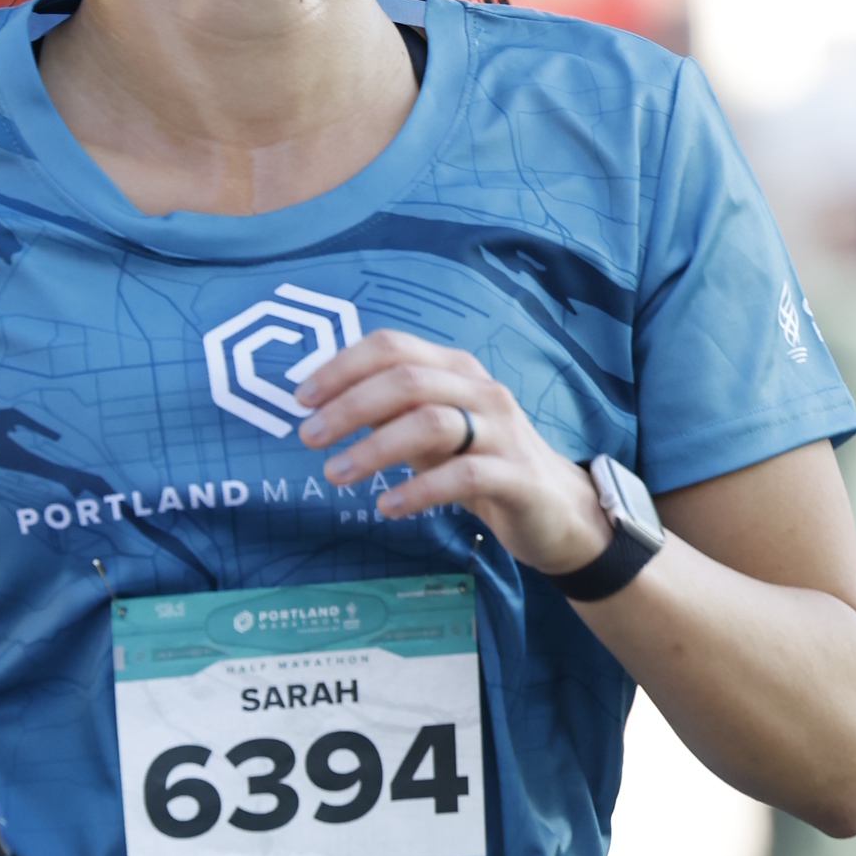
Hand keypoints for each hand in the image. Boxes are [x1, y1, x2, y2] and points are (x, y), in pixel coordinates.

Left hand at [297, 331, 610, 582]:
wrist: (554, 509)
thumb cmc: (480, 463)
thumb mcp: (429, 432)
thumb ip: (388, 412)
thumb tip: (323, 404)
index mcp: (454, 369)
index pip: (393, 346)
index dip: (342, 366)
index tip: (302, 397)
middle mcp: (480, 389)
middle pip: (407, 379)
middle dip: (350, 406)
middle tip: (309, 437)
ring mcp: (502, 430)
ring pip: (432, 422)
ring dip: (375, 448)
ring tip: (335, 474)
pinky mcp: (517, 475)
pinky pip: (462, 475)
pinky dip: (418, 489)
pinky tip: (387, 507)